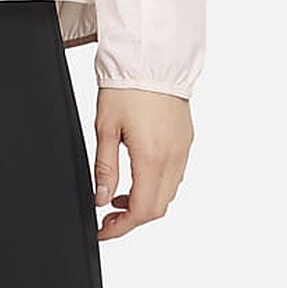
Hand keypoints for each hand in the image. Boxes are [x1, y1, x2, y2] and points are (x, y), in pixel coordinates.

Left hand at [92, 87, 193, 239]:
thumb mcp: (106, 126)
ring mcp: (183, 149)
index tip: (103, 230)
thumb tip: (100, 198)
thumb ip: (104, 167)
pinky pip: (176, 174)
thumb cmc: (126, 86)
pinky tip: (139, 174)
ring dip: (146, 202)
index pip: (141, 210)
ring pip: (169, 193)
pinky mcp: (186, 139)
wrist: (152, 57)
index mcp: (152, 157)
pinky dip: (158, 184)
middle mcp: (173, 157)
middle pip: (158, 207)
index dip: (121, 226)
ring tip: (119, 195)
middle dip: (132, 218)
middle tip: (108, 215)